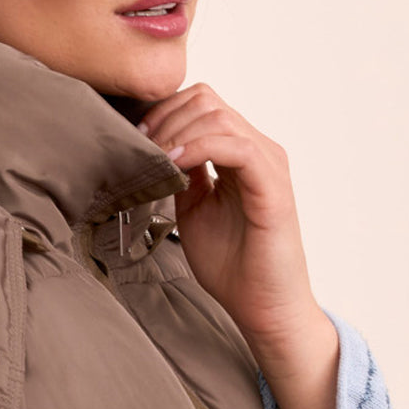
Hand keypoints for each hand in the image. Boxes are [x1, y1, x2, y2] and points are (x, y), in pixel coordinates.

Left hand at [136, 83, 319, 349]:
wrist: (261, 308)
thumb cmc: (232, 267)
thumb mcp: (193, 211)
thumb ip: (182, 177)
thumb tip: (155, 151)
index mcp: (240, 153)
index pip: (201, 105)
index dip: (164, 114)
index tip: (135, 140)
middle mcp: (258, 150)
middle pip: (207, 101)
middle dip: (164, 119)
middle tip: (138, 148)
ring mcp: (268, 164)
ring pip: (218, 116)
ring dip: (176, 133)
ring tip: (153, 159)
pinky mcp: (273, 186)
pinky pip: (236, 146)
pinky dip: (199, 148)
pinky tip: (174, 166)